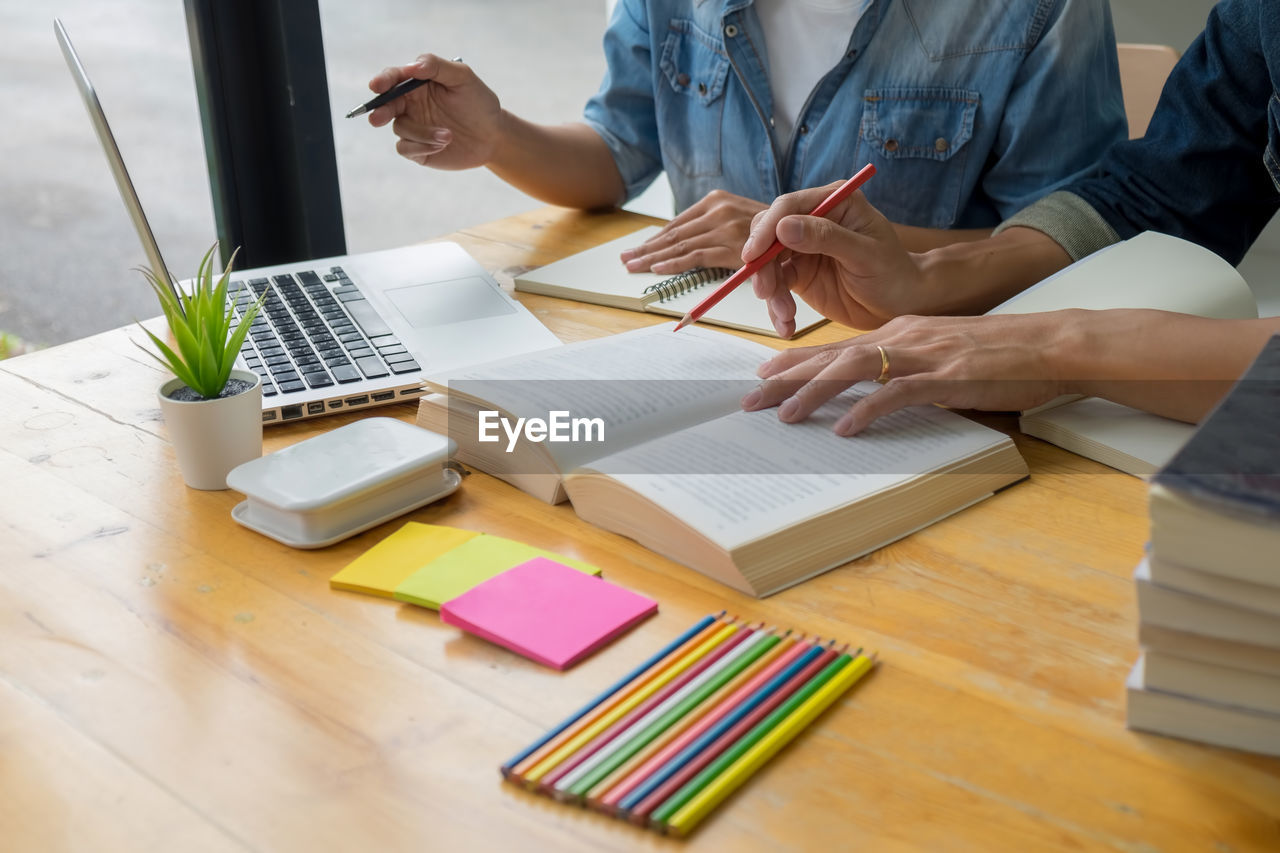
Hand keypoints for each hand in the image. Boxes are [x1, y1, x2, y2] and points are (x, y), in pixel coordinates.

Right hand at [366, 54, 501, 170]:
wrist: (493, 135)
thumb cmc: (478, 102)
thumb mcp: (463, 77)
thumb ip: (437, 66)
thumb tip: (411, 68)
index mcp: (417, 84)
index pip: (393, 78)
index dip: (383, 81)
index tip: (377, 85)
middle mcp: (410, 104)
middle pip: (385, 105)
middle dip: (380, 110)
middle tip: (378, 118)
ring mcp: (413, 127)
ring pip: (400, 129)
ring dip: (422, 133)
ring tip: (448, 136)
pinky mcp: (418, 149)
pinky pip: (406, 148)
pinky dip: (421, 147)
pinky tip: (442, 144)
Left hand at [619, 190, 765, 273]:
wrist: (805, 228)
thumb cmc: (769, 233)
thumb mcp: (739, 222)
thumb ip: (712, 229)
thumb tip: (677, 244)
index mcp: (716, 201)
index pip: (677, 224)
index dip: (653, 239)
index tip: (634, 251)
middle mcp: (719, 211)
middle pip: (674, 235)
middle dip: (646, 249)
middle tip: (624, 260)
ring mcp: (725, 228)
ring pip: (680, 245)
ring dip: (651, 257)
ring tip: (631, 265)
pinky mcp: (733, 247)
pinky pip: (696, 257)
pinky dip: (674, 263)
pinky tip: (656, 268)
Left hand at [740, 312, 1082, 434]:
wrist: (1053, 344)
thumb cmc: (1001, 355)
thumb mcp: (942, 355)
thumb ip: (906, 369)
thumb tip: (871, 395)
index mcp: (901, 332)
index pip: (837, 347)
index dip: (796, 362)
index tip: (763, 375)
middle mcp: (905, 338)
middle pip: (831, 356)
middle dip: (787, 377)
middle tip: (749, 399)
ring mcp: (925, 356)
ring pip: (854, 370)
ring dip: (814, 393)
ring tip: (784, 415)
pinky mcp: (948, 377)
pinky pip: (898, 393)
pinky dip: (868, 410)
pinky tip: (845, 428)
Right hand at [742, 182, 928, 336]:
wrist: (901, 304)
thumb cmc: (893, 273)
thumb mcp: (865, 254)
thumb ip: (826, 237)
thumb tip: (784, 228)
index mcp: (833, 202)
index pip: (788, 207)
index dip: (766, 229)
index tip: (753, 255)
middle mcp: (813, 220)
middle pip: (768, 233)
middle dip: (762, 264)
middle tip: (765, 292)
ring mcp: (802, 248)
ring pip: (767, 263)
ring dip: (770, 290)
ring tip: (785, 315)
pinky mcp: (798, 274)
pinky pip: (775, 287)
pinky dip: (776, 307)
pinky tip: (787, 326)